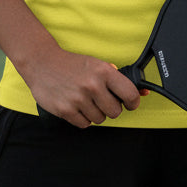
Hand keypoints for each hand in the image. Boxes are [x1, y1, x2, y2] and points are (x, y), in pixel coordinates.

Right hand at [19, 45, 141, 128]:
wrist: (42, 62)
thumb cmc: (72, 64)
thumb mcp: (97, 64)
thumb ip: (117, 78)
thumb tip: (143, 93)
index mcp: (104, 71)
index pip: (130, 94)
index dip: (133, 102)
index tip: (130, 103)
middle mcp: (93, 85)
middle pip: (115, 112)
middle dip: (111, 108)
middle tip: (102, 100)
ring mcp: (79, 99)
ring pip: (100, 119)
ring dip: (95, 113)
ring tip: (86, 100)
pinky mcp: (66, 110)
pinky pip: (84, 124)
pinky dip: (82, 118)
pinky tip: (77, 106)